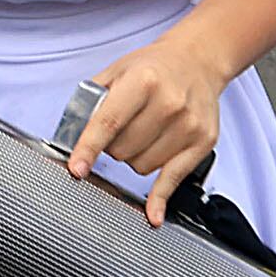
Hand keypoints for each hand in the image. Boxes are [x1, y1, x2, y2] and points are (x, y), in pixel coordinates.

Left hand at [60, 40, 228, 222]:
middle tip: (120, 131)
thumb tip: (72, 133)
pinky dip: (159, 199)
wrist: (198, 60)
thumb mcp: (118, 70)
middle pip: (123, 150)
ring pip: (142, 167)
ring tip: (142, 135)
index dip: (89, 147)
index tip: (77, 167)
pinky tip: (153, 215)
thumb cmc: (154, 67)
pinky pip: (173, 179)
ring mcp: (188, 125)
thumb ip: (94, 99)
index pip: (109, 121)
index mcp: (143, 81)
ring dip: (133, 159)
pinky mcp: (203, 142)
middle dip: (111, 147)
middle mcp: (169, 103)